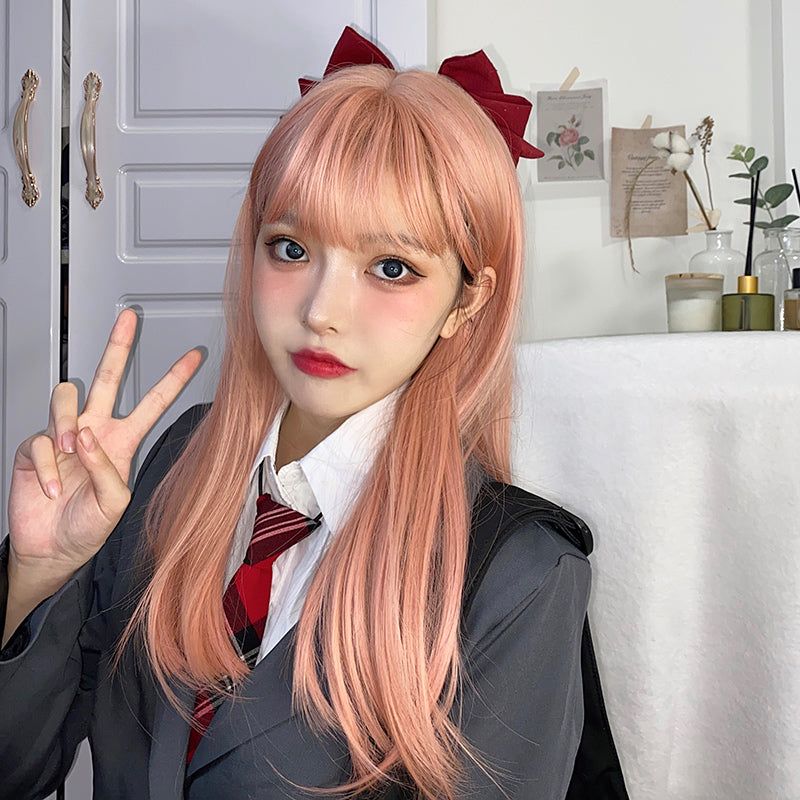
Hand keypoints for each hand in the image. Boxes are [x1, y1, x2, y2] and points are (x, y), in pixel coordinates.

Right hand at [6, 309, 201, 614]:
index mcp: (122, 440)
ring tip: (70, 450)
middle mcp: (93, 430)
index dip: (173, 380)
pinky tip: (52, 486)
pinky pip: (38, 441)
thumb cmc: (87, 527)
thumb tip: (85, 436)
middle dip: (118, 347)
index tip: (194, 356)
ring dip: (66, 420)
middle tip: (128, 319)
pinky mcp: (33, 448)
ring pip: (65, 397)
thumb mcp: (115, 504)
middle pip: (106, 378)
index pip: (151, 403)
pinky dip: (46, 466)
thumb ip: (107, 469)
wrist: (52, 549)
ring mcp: (62, 436)